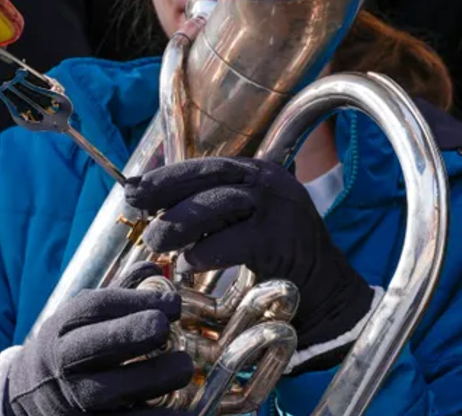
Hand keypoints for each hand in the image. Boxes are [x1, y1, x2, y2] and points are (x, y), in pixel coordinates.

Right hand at [0, 288, 191, 415]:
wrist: (29, 394)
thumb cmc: (73, 344)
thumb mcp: (86, 314)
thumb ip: (123, 290)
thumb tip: (159, 266)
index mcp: (65, 327)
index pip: (95, 307)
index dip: (136, 301)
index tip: (173, 304)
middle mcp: (66, 363)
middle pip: (97, 347)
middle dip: (134, 334)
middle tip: (165, 329)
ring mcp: (76, 399)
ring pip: (114, 390)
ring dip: (156, 377)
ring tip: (183, 367)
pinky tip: (187, 409)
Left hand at [123, 158, 371, 369]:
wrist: (327, 295)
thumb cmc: (279, 263)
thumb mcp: (247, 223)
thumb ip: (211, 212)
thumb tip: (155, 207)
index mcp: (262, 175)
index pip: (209, 165)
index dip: (167, 176)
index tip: (134, 189)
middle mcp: (273, 185)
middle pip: (211, 176)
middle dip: (166, 192)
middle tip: (138, 215)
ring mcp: (280, 210)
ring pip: (217, 203)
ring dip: (179, 223)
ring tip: (158, 244)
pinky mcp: (281, 241)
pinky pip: (231, 242)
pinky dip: (203, 254)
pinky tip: (189, 267)